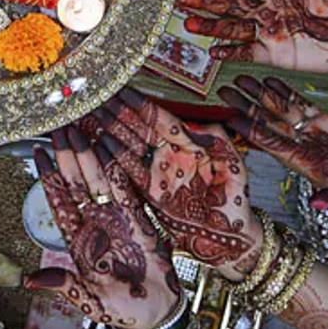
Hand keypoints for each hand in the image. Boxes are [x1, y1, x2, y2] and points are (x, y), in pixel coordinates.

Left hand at [25, 127, 179, 328]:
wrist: (157, 313)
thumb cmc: (122, 309)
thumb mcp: (89, 298)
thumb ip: (63, 284)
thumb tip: (29, 280)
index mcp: (79, 239)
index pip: (59, 201)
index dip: (48, 177)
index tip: (37, 153)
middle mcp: (95, 224)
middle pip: (76, 183)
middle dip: (66, 155)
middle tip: (59, 128)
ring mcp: (116, 219)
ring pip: (99, 180)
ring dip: (89, 155)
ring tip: (80, 129)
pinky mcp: (139, 219)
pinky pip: (126, 189)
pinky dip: (118, 167)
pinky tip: (111, 147)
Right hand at [90, 94, 260, 280]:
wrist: (231, 238)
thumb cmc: (236, 201)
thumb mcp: (233, 166)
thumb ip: (217, 141)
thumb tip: (196, 124)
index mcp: (189, 143)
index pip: (160, 119)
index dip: (140, 104)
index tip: (121, 89)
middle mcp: (170, 154)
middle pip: (139, 128)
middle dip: (117, 112)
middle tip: (97, 98)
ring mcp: (158, 173)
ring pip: (128, 147)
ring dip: (109, 131)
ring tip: (91, 115)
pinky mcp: (150, 193)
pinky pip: (127, 173)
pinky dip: (111, 160)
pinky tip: (96, 145)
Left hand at [221, 75, 327, 231]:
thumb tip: (318, 205)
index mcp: (313, 169)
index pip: (275, 148)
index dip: (253, 132)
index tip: (230, 117)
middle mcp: (308, 151)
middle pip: (270, 126)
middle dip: (247, 108)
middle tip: (223, 89)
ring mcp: (317, 137)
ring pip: (283, 113)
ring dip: (261, 96)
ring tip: (240, 78)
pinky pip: (304, 107)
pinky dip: (287, 93)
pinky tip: (270, 80)